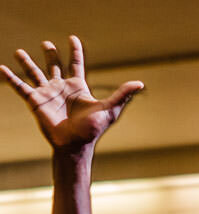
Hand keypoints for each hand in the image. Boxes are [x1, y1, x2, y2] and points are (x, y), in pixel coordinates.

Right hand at [1, 36, 142, 152]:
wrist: (75, 145)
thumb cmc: (93, 129)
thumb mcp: (109, 109)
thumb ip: (122, 95)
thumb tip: (140, 84)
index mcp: (78, 87)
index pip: (76, 64)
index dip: (75, 51)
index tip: (72, 38)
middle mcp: (61, 87)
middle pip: (54, 65)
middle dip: (50, 54)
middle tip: (46, 43)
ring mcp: (47, 93)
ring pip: (35, 73)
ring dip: (26, 63)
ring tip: (19, 52)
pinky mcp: (35, 101)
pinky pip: (20, 87)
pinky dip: (10, 78)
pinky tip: (1, 69)